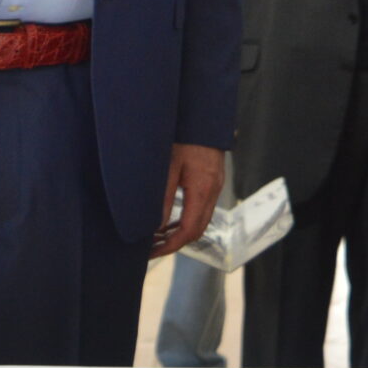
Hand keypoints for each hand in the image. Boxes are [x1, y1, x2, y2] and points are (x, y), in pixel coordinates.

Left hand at [154, 143, 224, 258]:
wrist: (203, 115)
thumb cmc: (184, 136)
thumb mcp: (168, 167)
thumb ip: (163, 199)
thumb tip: (156, 227)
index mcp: (202, 190)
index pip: (189, 231)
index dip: (170, 246)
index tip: (152, 252)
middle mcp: (213, 191)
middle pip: (198, 230)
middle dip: (175, 243)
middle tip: (152, 248)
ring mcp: (216, 185)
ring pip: (201, 220)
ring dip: (181, 231)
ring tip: (157, 236)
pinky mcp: (213, 179)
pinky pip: (202, 208)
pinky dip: (186, 218)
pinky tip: (171, 218)